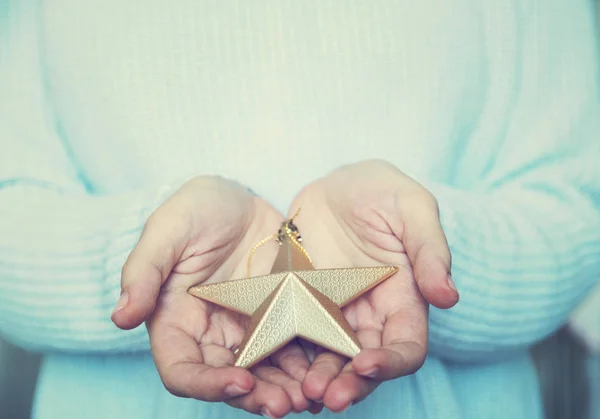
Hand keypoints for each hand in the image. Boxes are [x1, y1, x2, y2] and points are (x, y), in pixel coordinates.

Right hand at [111, 176, 312, 417]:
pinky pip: (293, 350)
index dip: (207, 384)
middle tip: (286, 404)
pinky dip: (308, 365)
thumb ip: (144, 269)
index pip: (182, 369)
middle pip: (228, 380)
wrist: (240, 198)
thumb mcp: (169, 228)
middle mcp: (212, 334)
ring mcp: (248, 329)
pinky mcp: (280, 319)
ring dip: (286, 390)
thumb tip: (121, 317)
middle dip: (255, 396)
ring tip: (312, 396)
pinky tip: (328, 371)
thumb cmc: (198, 208)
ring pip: (264, 373)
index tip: (240, 381)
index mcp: (177, 321)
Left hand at [289, 160, 458, 411]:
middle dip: (350, 384)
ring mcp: (331, 314)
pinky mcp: (299, 307)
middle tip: (327, 397)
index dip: (391, 362)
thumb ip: (430, 249)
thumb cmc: (379, 190)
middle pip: (364, 365)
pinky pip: (293, 338)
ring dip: (317, 380)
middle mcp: (368, 316)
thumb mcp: (410, 206)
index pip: (406, 346)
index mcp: (403, 299)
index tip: (365, 364)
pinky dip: (286, 358)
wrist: (334, 184)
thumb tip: (449, 297)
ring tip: (298, 392)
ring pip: (328, 360)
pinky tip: (269, 367)